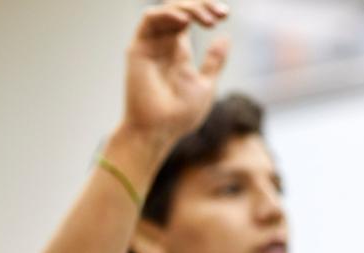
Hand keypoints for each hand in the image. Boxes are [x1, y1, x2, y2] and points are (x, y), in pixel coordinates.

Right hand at [121, 1, 230, 144]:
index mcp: (177, 52)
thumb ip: (213, 61)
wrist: (159, 130)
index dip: (207, 10)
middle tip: (220, 15)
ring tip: (207, 20)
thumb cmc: (179, 115)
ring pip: (166, 10)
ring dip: (189, 8)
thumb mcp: (205, 83)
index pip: (189, 18)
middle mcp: (161, 45)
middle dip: (202, 5)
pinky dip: (167, 13)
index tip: (225, 16)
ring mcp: (149, 46)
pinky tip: (185, 21)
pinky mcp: (138, 49)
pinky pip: (149, 19)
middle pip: (179, 10)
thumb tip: (224, 37)